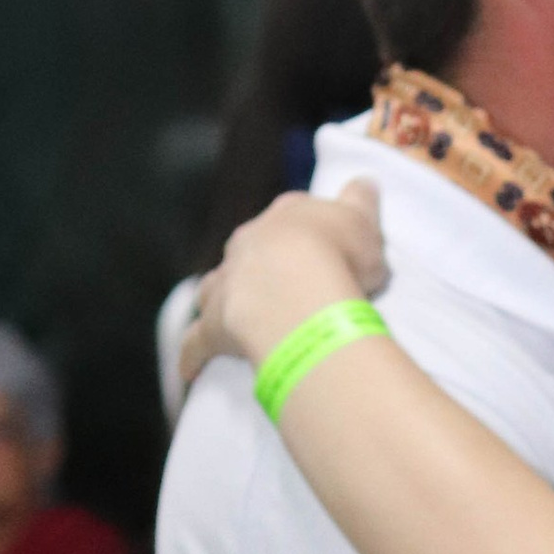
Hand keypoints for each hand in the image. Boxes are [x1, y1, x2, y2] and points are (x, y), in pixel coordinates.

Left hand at [193, 180, 388, 378]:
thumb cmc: (338, 253)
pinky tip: (190, 371)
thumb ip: (361, 203)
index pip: (292, 218)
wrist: (300, 286)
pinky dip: (192, 356)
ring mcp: (226, 282)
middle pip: (249, 251)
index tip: (318, 247)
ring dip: (220, 300)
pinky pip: (197, 342)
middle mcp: (248, 244)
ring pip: (214, 288)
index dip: (305, 234)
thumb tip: (363, 182)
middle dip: (259, 265)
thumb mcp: (363, 222)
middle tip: (280, 287)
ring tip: (233, 318)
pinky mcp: (214, 325)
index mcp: (286, 218)